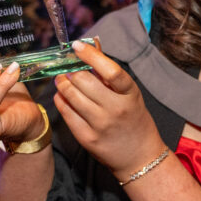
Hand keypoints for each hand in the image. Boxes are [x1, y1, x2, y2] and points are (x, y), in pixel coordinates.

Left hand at [53, 40, 164, 179]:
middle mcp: (116, 109)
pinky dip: (60, 100)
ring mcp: (100, 125)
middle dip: (70, 71)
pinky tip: (62, 96)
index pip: (110, 70)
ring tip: (62, 80)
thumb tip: (92, 43)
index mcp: (130, 94)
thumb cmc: (133, 118)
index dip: (91, 55)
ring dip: (62, 84)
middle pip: (84, 81)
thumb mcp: (129, 93)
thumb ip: (108, 69)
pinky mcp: (87, 138)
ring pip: (71, 96)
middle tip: (66, 68)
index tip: (76, 46)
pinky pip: (66, 113)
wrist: (140, 157)